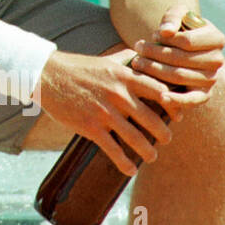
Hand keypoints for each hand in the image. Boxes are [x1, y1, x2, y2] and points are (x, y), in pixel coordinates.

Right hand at [35, 48, 206, 176]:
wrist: (47, 76)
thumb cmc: (77, 67)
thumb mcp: (105, 60)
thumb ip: (126, 60)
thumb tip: (142, 54)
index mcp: (124, 77)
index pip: (160, 92)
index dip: (174, 106)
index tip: (177, 116)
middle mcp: (118, 95)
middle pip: (152, 119)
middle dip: (163, 134)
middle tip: (166, 139)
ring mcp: (105, 112)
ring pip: (136, 138)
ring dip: (148, 151)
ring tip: (152, 156)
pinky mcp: (90, 127)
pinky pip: (113, 149)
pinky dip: (124, 163)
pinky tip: (130, 170)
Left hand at [129, 6, 224, 96]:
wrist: (182, 49)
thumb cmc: (179, 28)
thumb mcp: (177, 15)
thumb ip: (172, 17)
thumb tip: (166, 31)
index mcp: (216, 38)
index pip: (187, 41)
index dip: (167, 39)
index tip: (154, 35)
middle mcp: (218, 60)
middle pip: (181, 59)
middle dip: (155, 53)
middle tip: (137, 48)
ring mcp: (212, 78)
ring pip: (180, 76)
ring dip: (155, 70)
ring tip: (137, 63)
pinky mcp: (203, 94)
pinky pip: (192, 100)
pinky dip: (177, 100)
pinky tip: (161, 97)